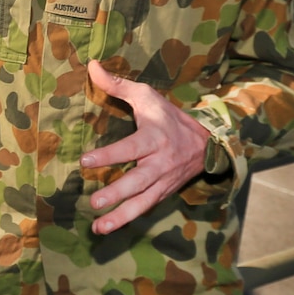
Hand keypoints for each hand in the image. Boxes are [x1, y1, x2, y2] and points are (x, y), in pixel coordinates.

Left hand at [82, 62, 214, 234]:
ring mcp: (163, 182)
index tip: (85, 161)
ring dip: (121, 217)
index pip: (129, 148)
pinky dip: (129, 220)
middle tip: (94, 202)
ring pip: (143, 203)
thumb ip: (118, 85)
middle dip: (116, 194)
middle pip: (138, 181)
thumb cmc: (169, 117)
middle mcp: (160, 163)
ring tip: (98, 228)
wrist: (208, 142)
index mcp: (155, 138)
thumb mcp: (147, 97)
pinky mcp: (164, 193)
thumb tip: (91, 66)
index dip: (108, 155)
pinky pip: (146, 208)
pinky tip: (108, 227)